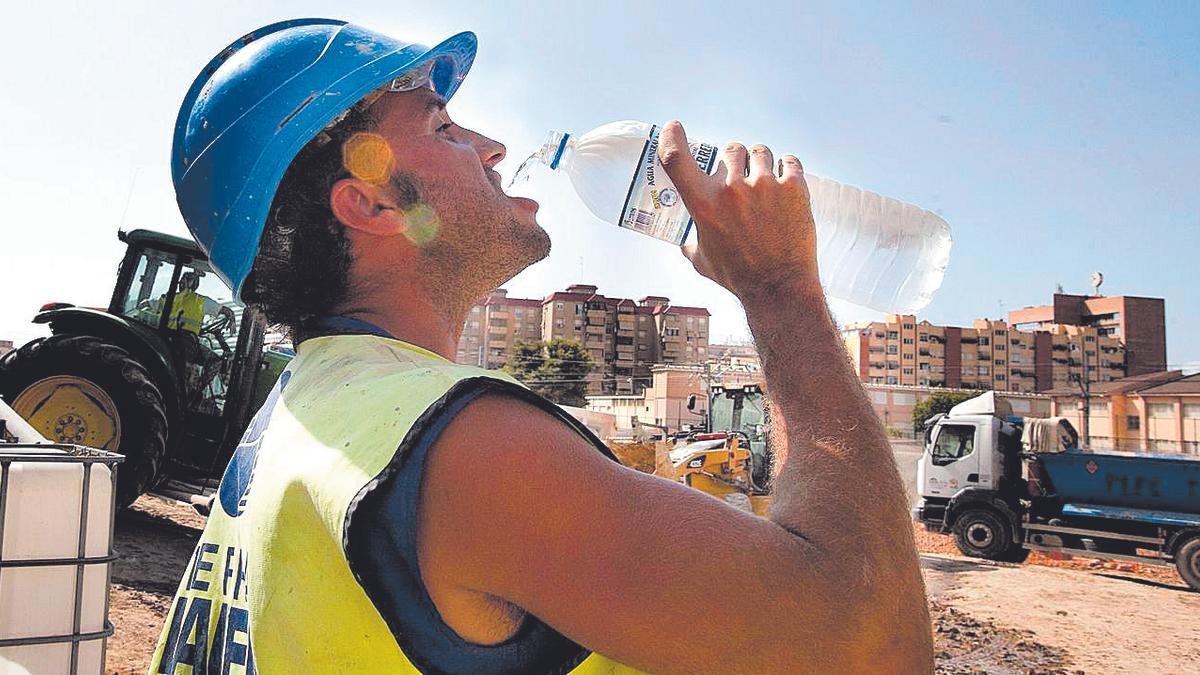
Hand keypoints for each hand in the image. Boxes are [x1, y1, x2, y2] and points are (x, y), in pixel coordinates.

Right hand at [657, 121, 820, 301]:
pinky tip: (786, 184)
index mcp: (703, 204)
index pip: (677, 158)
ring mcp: (764, 185)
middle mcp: (731, 189)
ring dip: (760, 163)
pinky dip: (787, 170)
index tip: (673, 128)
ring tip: (765, 182)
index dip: (671, 137)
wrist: (779, 287)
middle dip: (734, 161)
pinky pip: (789, 161)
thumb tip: (686, 239)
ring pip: (759, 152)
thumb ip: (692, 242)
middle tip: (740, 178)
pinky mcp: (793, 187)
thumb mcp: (702, 260)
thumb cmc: (738, 276)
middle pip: (729, 150)